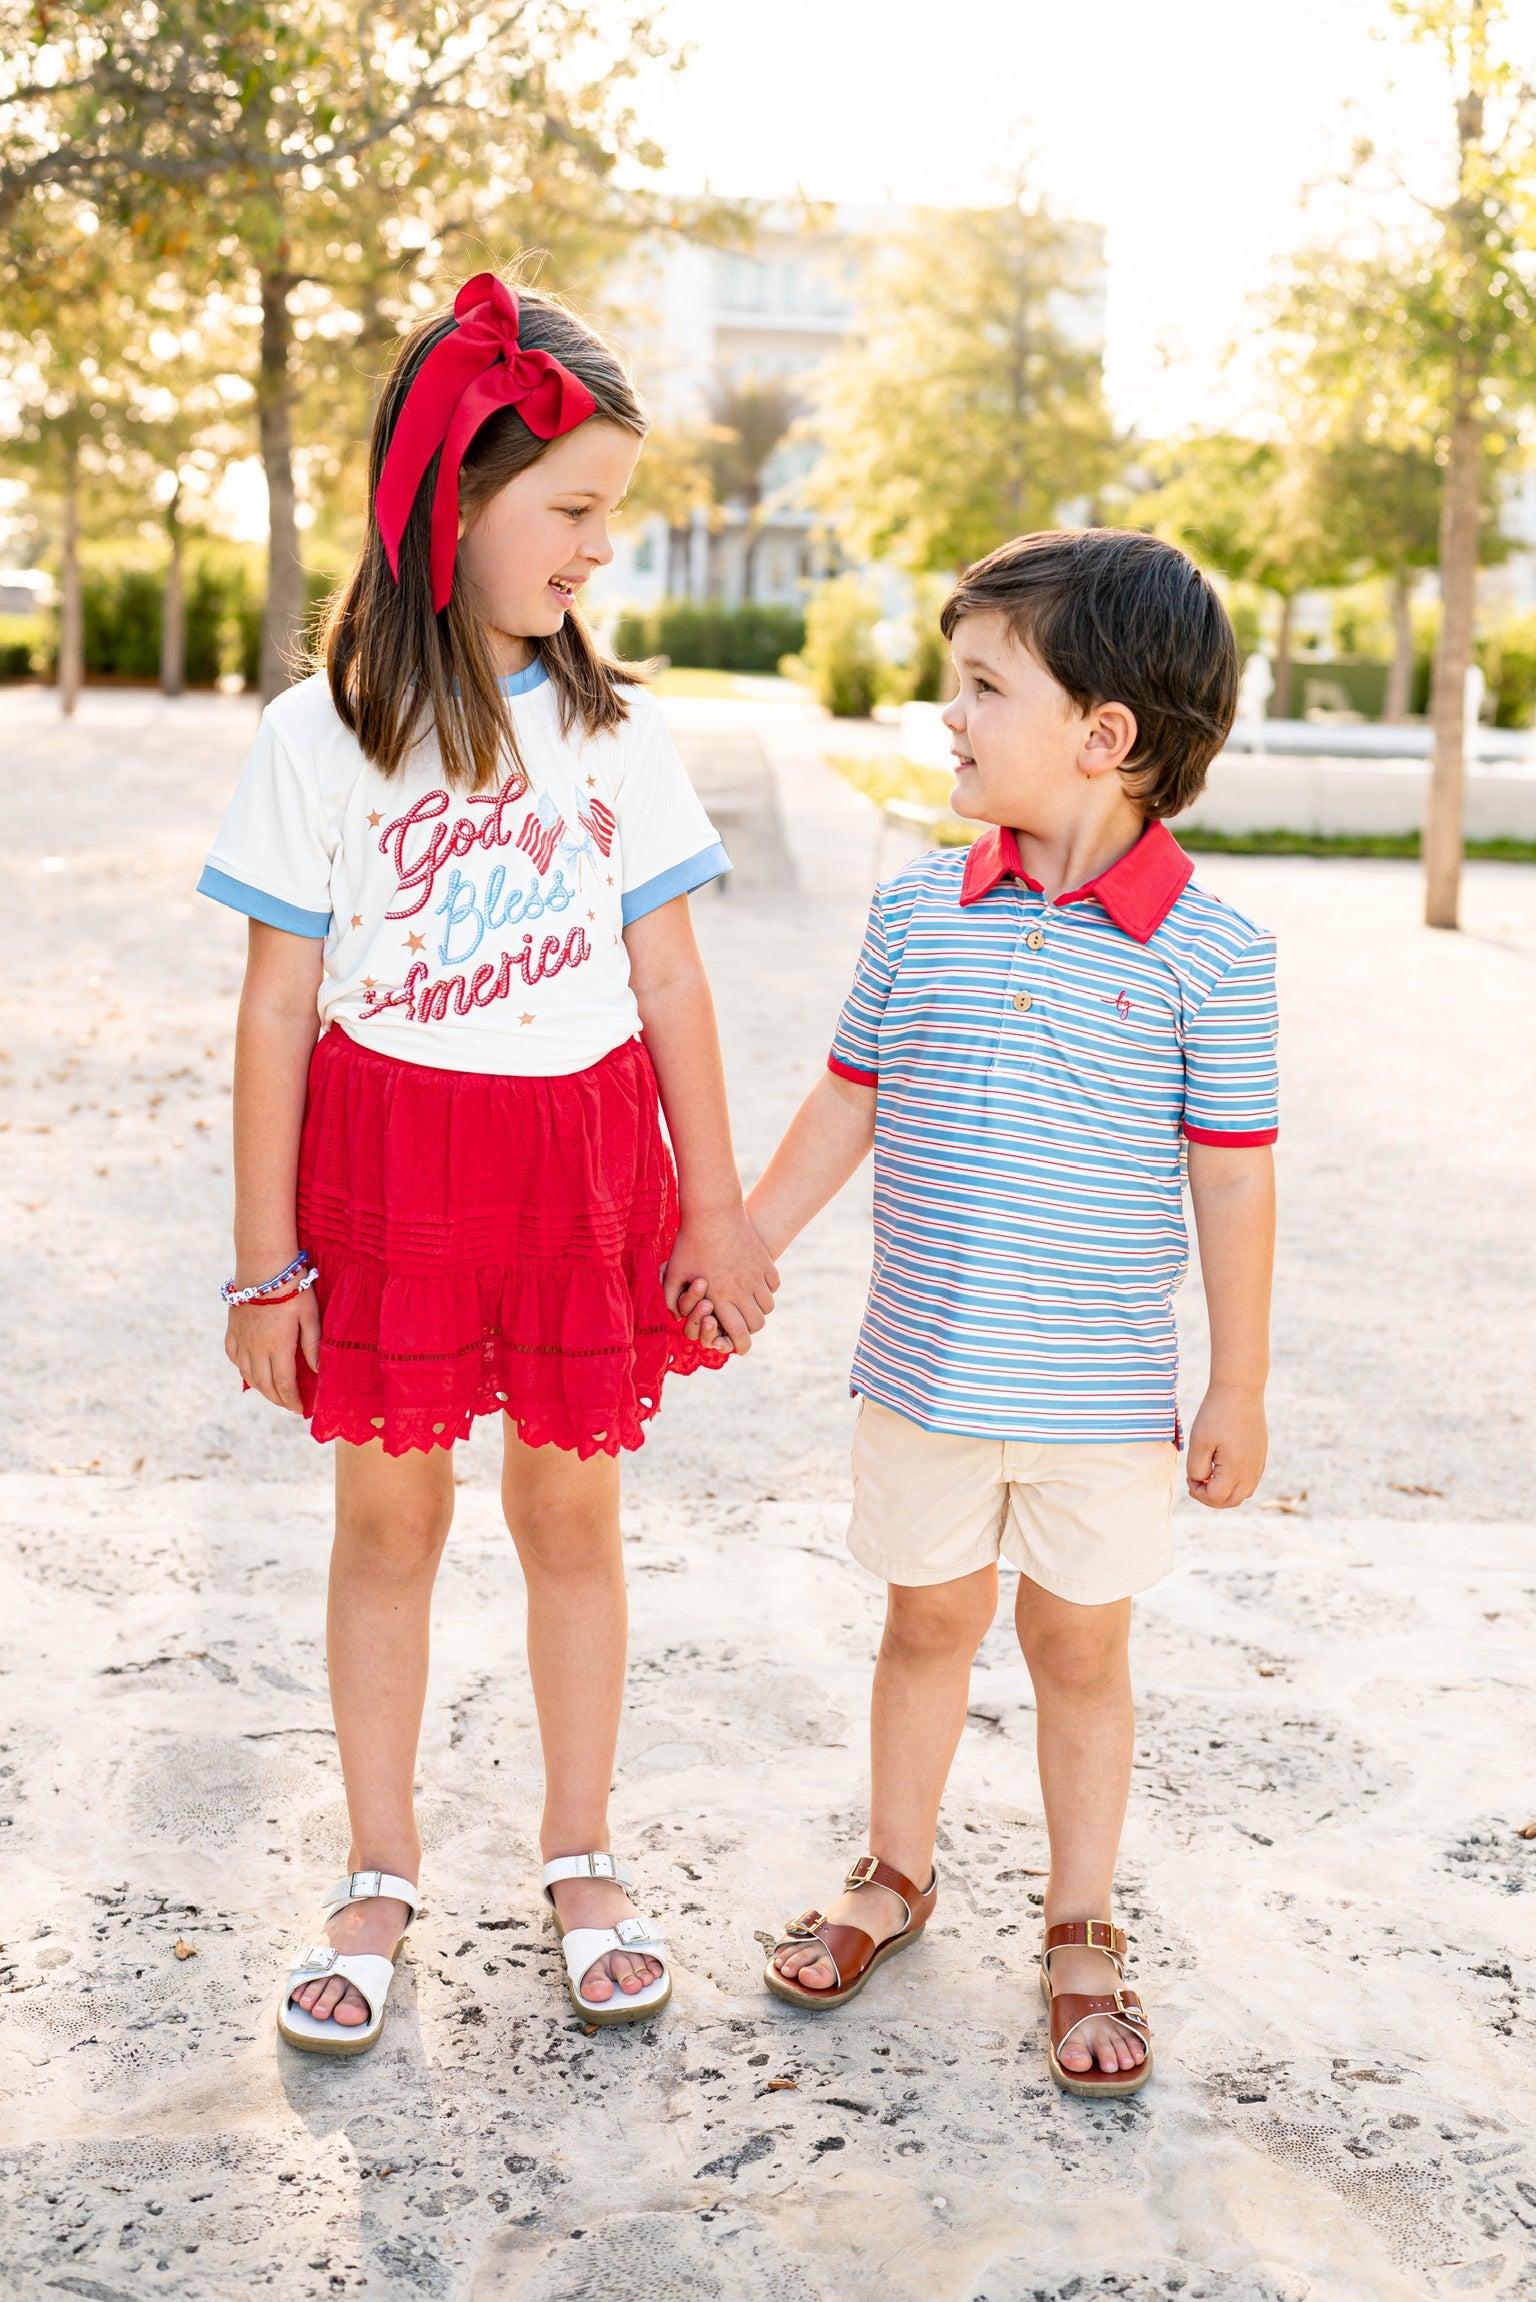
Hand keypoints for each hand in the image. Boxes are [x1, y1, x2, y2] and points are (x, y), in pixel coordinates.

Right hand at [226, 1288, 321, 1412]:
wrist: (263, 1265)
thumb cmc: (293, 1288)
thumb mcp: (310, 1316)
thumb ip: (312, 1346)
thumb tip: (317, 1372)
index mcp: (278, 1347)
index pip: (284, 1384)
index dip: (292, 1401)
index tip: (300, 1410)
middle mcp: (256, 1348)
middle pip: (265, 1385)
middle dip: (278, 1399)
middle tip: (289, 1405)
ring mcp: (242, 1340)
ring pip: (247, 1374)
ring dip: (261, 1388)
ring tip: (274, 1393)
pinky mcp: (232, 1330)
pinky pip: (234, 1357)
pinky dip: (243, 1370)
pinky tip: (251, 1371)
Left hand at [664, 1209, 777, 1354]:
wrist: (712, 1211)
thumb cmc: (688, 1243)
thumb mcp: (673, 1273)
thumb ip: (671, 1300)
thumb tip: (676, 1318)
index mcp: (719, 1296)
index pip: (738, 1333)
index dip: (739, 1344)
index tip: (737, 1346)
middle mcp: (741, 1289)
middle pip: (757, 1323)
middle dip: (749, 1329)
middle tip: (740, 1324)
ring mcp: (756, 1275)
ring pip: (767, 1306)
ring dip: (758, 1309)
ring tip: (746, 1303)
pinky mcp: (764, 1261)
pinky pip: (773, 1285)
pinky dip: (766, 1290)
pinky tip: (754, 1284)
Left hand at [1185, 1384, 1266, 1507]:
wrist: (1240, 1390)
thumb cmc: (1216, 1414)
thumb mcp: (1199, 1442)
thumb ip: (1196, 1468)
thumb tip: (1200, 1481)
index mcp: (1236, 1470)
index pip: (1216, 1498)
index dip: (1198, 1493)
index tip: (1189, 1477)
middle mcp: (1252, 1471)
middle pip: (1231, 1501)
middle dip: (1211, 1498)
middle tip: (1196, 1482)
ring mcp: (1259, 1464)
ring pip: (1243, 1493)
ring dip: (1225, 1492)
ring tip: (1208, 1475)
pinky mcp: (1261, 1456)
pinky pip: (1250, 1480)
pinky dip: (1235, 1483)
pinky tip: (1221, 1468)